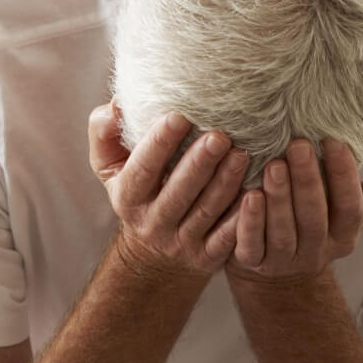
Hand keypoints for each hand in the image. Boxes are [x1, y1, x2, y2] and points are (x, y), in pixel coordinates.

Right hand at [89, 102, 245, 278]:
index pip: (142, 169)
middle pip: (179, 192)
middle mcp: (152, 223)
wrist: (154, 253)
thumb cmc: (138, 190)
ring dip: (226, 183)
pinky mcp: (208, 257)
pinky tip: (258, 193)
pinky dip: (243, 217)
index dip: (159, 143)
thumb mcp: (110, 166)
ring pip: (207, 212)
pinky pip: (228, 238)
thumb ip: (105, 133)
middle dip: (200, 163)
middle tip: (220, 136)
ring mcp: (181, 243)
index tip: (178, 115)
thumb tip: (117, 106)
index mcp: (127, 197)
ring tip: (243, 154)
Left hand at [227, 137, 362, 282]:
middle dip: (307, 181)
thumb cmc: (318, 217)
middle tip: (298, 145)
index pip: (350, 208)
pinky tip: (249, 196)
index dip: (344, 177)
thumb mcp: (350, 206)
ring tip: (274, 165)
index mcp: (345, 236)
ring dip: (280, 198)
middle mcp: (317, 252)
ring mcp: (284, 262)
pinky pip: (252, 246)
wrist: (275, 261)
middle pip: (315, 218)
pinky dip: (251, 222)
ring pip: (284, 232)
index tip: (334, 141)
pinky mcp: (254, 263)